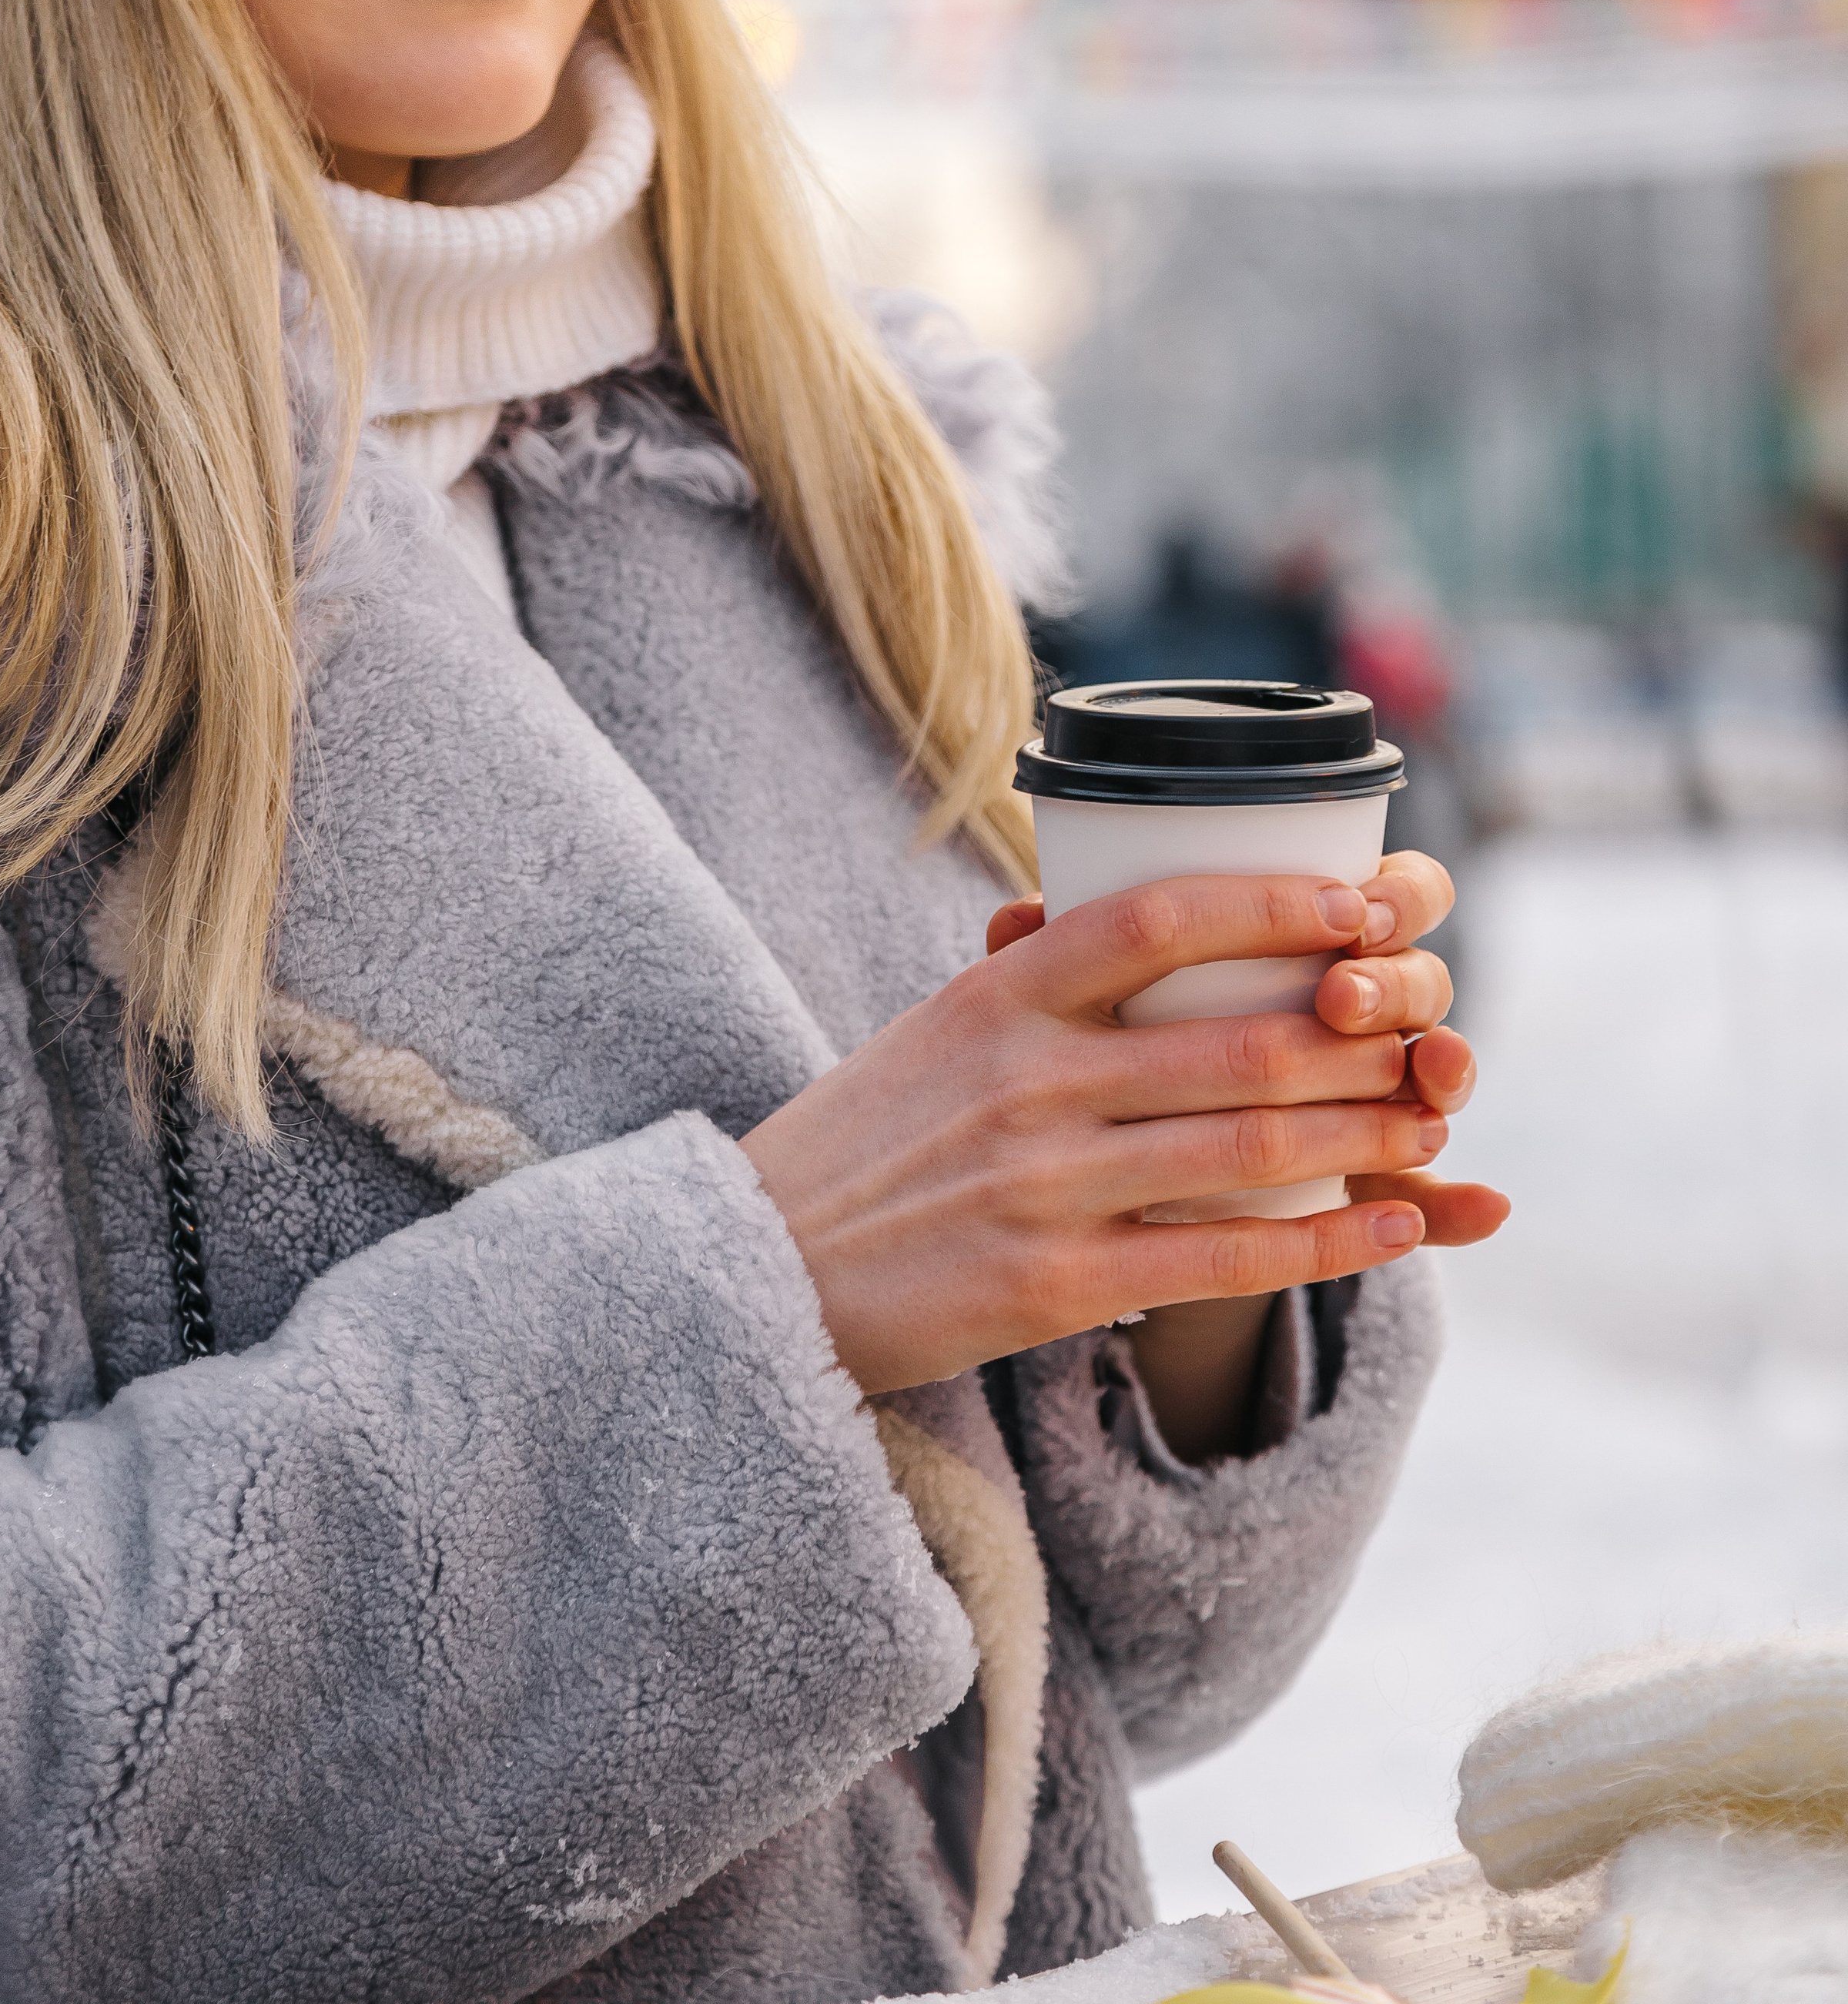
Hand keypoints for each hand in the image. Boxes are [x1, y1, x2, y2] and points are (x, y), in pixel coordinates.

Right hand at [737, 863, 1502, 1401]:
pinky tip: (1391, 1228)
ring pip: (1249, 1145)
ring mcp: (1042, 1183)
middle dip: (1361, 1036)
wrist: (756, 1267)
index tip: (1365, 907)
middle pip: (1239, 1036)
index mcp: (1002, 992)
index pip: (1161, 914)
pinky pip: (1218, 1258)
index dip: (1279, 904)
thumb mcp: (939, 1026)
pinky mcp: (1050, 1285)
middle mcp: (1028, 1077)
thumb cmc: (870, 1138)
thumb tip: (1135, 909)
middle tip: (1431, 1031)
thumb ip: (1036, 976)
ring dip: (1366, 1134)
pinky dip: (1324, 1242)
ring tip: (1433, 1123)